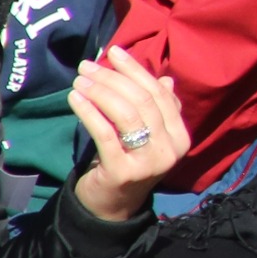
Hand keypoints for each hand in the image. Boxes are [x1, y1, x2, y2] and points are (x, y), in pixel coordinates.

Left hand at [69, 46, 189, 220]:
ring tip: (79, 81)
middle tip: (87, 66)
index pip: (160, 95)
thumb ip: (158, 110)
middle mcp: (172, 149)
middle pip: (143, 102)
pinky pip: (105, 134)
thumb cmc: (129, 162)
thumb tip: (166, 81)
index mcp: (181, 136)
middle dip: (113, 78)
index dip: (136, 70)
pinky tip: (75, 99)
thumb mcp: (148, 135)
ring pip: (126, 115)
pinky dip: (89, 113)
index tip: (114, 52)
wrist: (113, 205)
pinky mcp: (124, 171)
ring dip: (100, 92)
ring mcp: (149, 161)